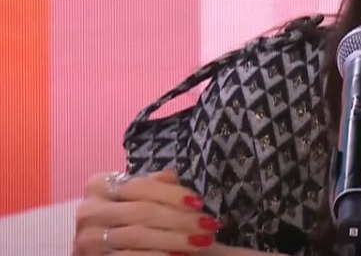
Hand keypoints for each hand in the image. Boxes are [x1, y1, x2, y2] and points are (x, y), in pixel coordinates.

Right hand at [72, 169, 221, 255]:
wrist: (109, 248)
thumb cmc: (130, 216)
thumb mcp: (140, 196)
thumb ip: (155, 186)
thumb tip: (172, 176)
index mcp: (99, 185)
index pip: (141, 186)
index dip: (173, 194)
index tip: (200, 202)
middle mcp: (89, 211)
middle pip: (142, 212)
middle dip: (181, 220)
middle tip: (209, 226)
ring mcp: (88, 239)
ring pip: (138, 237)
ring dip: (175, 240)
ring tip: (201, 242)